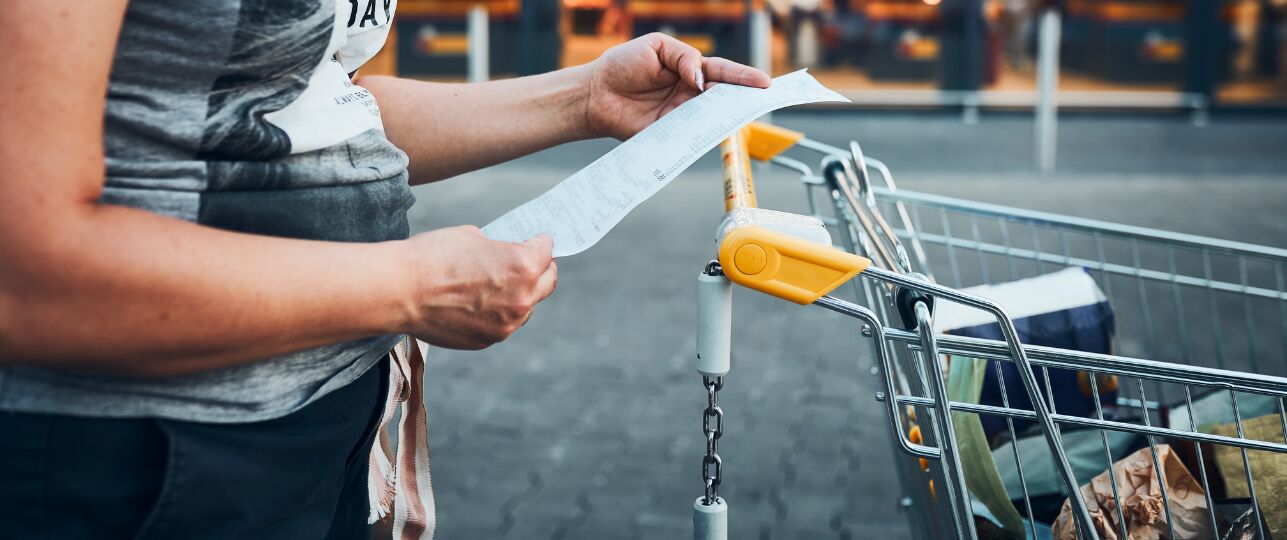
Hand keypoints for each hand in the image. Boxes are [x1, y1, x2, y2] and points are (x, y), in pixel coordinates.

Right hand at [399, 226, 556, 349]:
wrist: (400, 291)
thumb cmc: (433, 257)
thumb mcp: (474, 237)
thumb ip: (499, 249)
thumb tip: (505, 255)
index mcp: (523, 266)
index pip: (546, 251)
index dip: (541, 242)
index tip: (538, 241)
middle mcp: (522, 299)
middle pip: (548, 283)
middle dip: (542, 269)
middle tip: (533, 262)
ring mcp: (506, 324)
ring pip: (526, 308)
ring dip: (521, 295)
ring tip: (501, 284)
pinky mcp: (487, 340)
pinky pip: (503, 324)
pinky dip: (498, 312)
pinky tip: (479, 302)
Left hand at [583, 33, 771, 139]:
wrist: (596, 93)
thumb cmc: (623, 65)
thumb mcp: (656, 46)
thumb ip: (684, 58)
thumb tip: (701, 80)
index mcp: (691, 69)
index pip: (723, 72)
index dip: (744, 77)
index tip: (765, 82)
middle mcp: (691, 94)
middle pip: (724, 97)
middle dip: (745, 99)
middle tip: (765, 100)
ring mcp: (682, 115)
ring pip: (711, 117)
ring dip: (727, 116)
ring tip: (744, 113)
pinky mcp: (670, 134)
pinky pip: (690, 135)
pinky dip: (703, 134)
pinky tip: (714, 129)